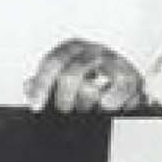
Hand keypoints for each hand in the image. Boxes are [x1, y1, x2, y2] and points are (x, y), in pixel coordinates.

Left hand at [24, 40, 144, 113]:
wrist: (129, 86)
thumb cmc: (94, 80)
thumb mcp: (66, 78)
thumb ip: (45, 83)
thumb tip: (28, 86)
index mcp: (74, 48)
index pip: (53, 61)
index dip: (41, 85)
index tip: (36, 106)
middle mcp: (94, 51)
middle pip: (72, 73)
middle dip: (64, 100)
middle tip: (63, 113)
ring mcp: (115, 63)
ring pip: (94, 86)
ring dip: (86, 106)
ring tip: (85, 113)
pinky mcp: (133, 78)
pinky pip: (119, 91)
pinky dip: (110, 102)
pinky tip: (106, 107)